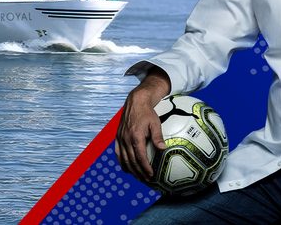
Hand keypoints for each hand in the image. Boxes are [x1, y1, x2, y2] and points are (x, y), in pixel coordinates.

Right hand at [116, 67, 170, 182]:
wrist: (135, 101)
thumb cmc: (147, 112)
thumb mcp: (156, 123)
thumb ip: (158, 137)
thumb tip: (162, 149)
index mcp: (135, 136)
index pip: (140, 157)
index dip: (144, 168)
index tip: (150, 175)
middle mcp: (126, 138)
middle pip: (131, 160)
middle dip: (138, 172)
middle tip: (146, 180)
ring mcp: (120, 138)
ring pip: (124, 158)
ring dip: (131, 170)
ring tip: (138, 177)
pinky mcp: (118, 136)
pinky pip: (117, 152)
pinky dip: (121, 162)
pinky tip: (126, 169)